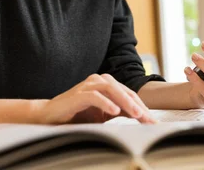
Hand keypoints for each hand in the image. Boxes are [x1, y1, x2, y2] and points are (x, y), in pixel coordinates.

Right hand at [39, 74, 155, 123]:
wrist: (51, 115)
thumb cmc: (78, 115)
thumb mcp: (104, 115)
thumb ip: (120, 112)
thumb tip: (142, 117)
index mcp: (107, 84)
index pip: (130, 94)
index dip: (142, 108)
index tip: (153, 122)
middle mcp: (99, 80)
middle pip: (124, 91)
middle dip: (138, 106)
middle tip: (149, 120)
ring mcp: (88, 85)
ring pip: (112, 90)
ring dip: (126, 102)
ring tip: (137, 114)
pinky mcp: (78, 94)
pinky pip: (94, 96)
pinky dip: (105, 103)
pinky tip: (114, 111)